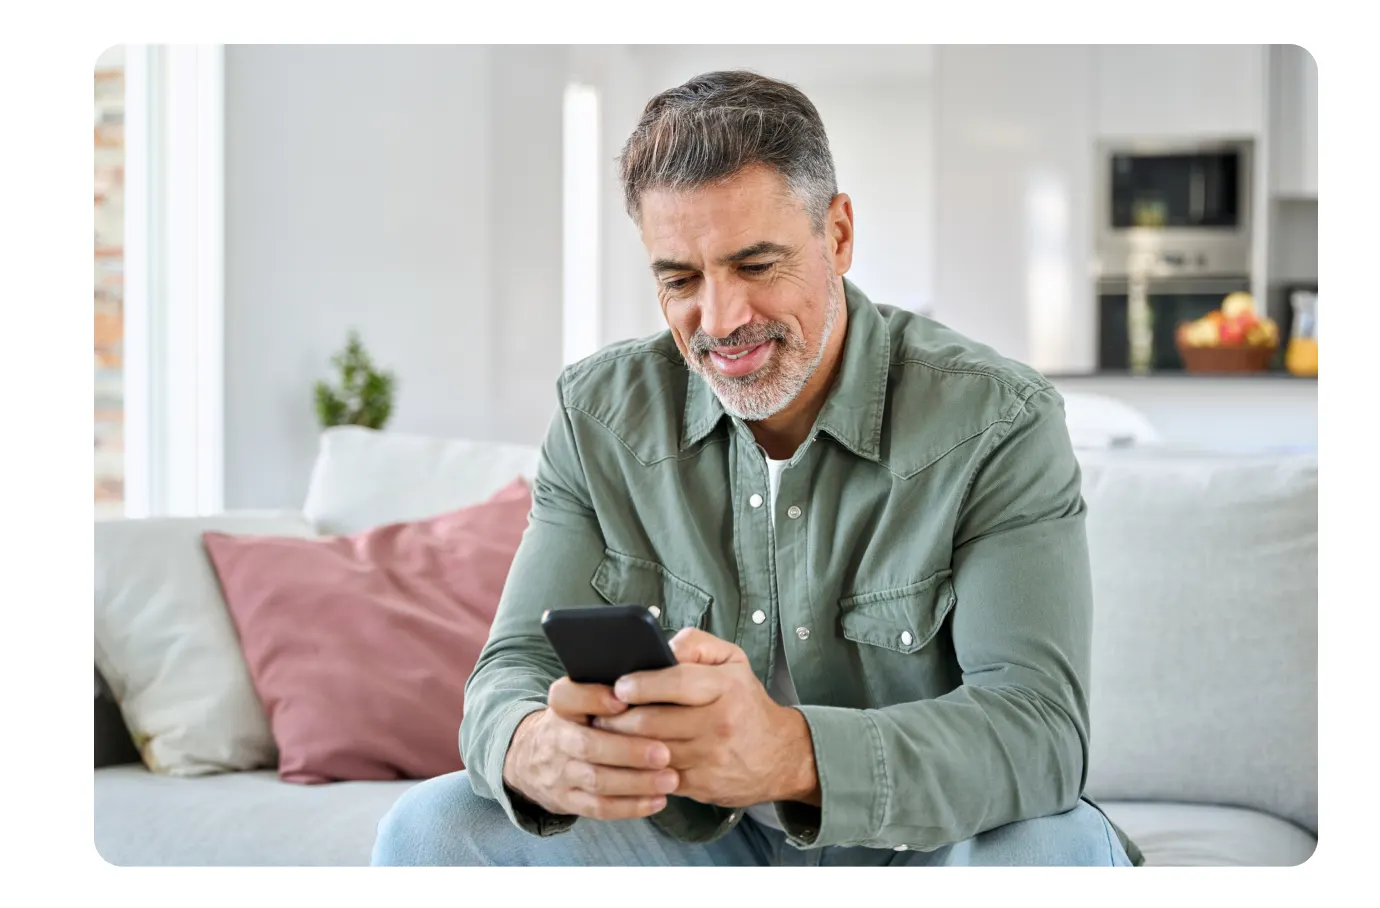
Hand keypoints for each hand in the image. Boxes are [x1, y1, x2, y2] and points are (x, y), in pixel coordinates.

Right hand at [501, 677, 680, 820]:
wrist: (532, 758)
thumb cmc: (578, 721)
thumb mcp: (581, 698)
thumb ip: (607, 688)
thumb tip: (657, 673)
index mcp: (562, 707)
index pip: (566, 696)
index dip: (593, 698)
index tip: (623, 700)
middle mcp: (557, 738)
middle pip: (588, 745)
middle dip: (628, 751)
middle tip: (664, 752)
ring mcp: (560, 772)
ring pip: (597, 780)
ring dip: (636, 782)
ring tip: (670, 778)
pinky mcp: (567, 800)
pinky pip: (598, 807)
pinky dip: (630, 806)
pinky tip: (658, 800)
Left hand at [592, 628, 819, 808]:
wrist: (780, 756)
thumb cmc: (746, 702)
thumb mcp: (733, 661)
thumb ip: (696, 644)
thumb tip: (661, 647)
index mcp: (725, 687)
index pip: (676, 682)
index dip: (641, 684)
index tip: (618, 685)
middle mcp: (719, 723)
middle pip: (653, 722)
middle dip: (617, 718)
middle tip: (598, 713)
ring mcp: (710, 758)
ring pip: (650, 752)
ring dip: (620, 745)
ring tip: (603, 734)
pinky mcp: (702, 785)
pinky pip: (658, 776)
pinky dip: (636, 768)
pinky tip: (624, 758)